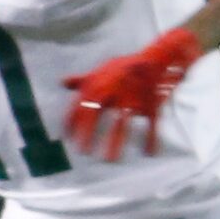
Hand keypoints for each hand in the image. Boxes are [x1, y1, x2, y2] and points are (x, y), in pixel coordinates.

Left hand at [64, 27, 202, 160]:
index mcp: (99, 85)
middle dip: (88, 134)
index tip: (66, 137)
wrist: (157, 58)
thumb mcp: (102, 69)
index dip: (72, 122)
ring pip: (122, 124)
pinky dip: (151, 139)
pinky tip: (149, 153)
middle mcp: (113, 93)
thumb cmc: (126, 66)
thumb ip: (83, 79)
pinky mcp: (150, 105)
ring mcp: (133, 100)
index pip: (80, 105)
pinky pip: (151, 124)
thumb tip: (63, 82)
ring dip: (115, 143)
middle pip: (97, 115)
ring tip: (110, 160)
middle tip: (83, 152)